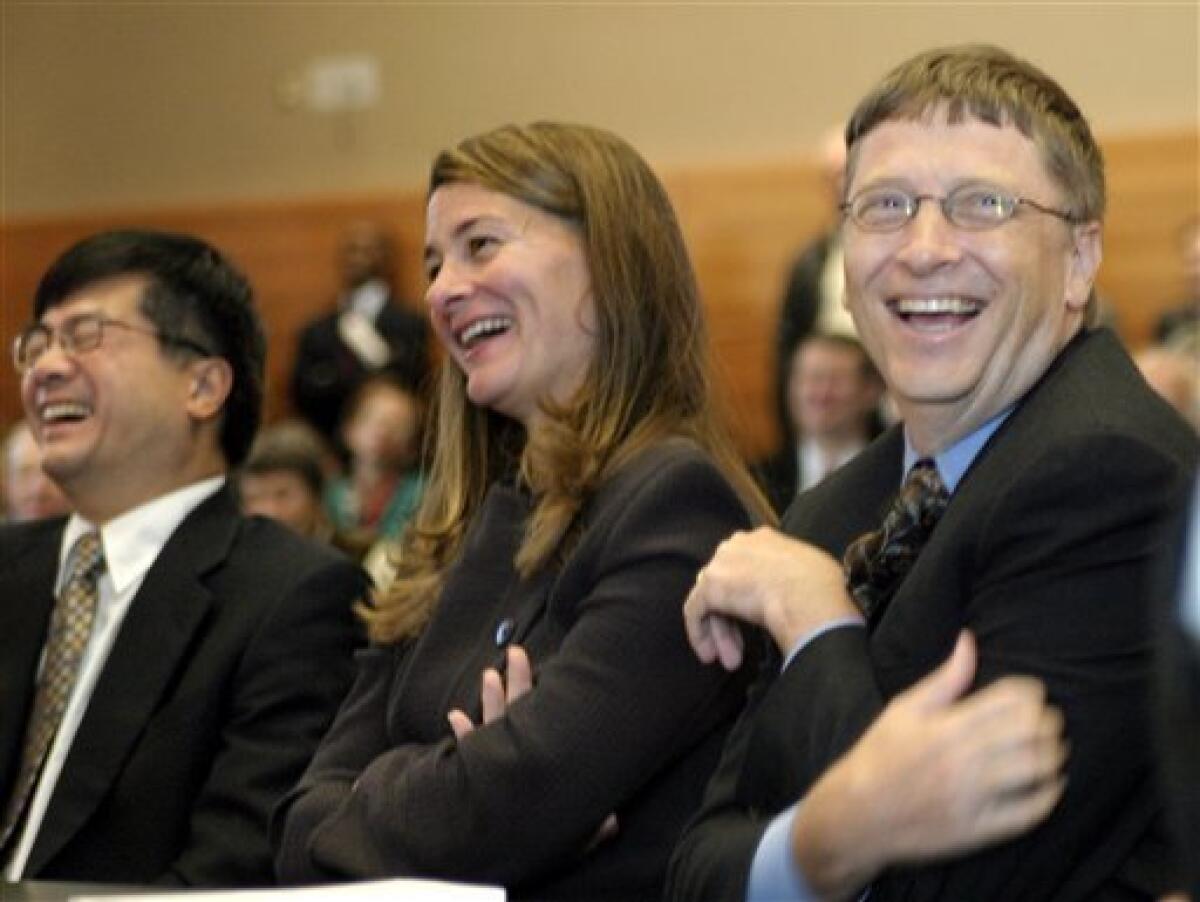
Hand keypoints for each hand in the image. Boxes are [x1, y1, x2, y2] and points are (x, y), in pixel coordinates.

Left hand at [446, 646, 619, 852]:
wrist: (482, 856)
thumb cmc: (528, 843)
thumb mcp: (569, 838)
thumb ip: (590, 829)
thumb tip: (614, 820)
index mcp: (533, 761)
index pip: (534, 715)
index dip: (528, 685)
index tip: (527, 658)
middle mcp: (509, 758)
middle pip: (513, 710)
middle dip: (515, 680)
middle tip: (514, 652)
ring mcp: (487, 766)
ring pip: (489, 724)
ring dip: (488, 699)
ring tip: (487, 673)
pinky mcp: (470, 779)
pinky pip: (464, 751)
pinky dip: (461, 732)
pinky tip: (454, 715)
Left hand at [683, 527, 857, 668]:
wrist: (811, 597)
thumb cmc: (823, 589)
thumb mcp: (810, 571)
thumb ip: (790, 577)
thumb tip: (792, 595)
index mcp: (763, 539)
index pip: (746, 568)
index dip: (749, 598)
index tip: (760, 619)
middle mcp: (738, 545)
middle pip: (726, 586)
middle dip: (732, 621)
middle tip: (740, 651)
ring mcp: (722, 563)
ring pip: (712, 601)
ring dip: (721, 633)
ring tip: (732, 661)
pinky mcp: (710, 586)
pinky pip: (695, 611)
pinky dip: (700, 634)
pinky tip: (710, 654)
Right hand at [792, 632, 1066, 897]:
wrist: (857, 813)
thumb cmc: (881, 755)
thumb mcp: (904, 708)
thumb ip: (945, 678)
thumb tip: (968, 641)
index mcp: (946, 725)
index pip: (1010, 698)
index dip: (1031, 692)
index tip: (1033, 695)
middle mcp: (962, 759)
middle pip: (1030, 732)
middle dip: (1048, 722)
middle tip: (1048, 722)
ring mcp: (972, 795)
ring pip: (1035, 769)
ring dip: (1053, 756)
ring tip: (1052, 751)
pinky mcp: (978, 828)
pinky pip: (1028, 812)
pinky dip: (1048, 796)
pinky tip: (1050, 785)